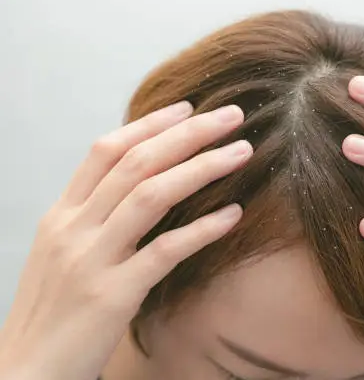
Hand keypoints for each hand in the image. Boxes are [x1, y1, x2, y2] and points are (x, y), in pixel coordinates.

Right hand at [0, 102, 251, 379]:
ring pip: (151, 195)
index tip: (188, 108)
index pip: (106, 151)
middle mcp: (73, 228)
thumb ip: (95, 220)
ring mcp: (91, 259)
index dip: (150, 125)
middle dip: (188, 134)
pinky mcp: (112, 295)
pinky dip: (202, 229)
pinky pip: (165, 251)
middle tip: (231, 115)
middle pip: (136, 162)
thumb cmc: (53, 312)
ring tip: (241, 152)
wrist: (25, 373)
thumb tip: (142, 188)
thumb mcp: (64, 255)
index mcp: (61, 215)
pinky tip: (233, 215)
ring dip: (201, 168)